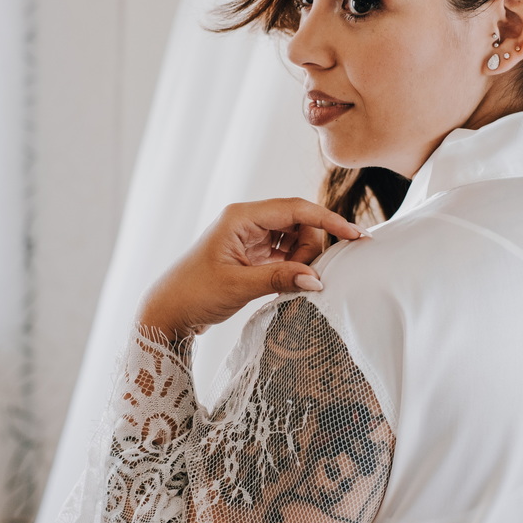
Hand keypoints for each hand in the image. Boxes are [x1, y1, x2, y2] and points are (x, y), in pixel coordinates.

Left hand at [137, 198, 368, 340]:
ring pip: (293, 237)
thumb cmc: (193, 293)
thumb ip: (280, 279)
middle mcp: (246, 221)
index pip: (296, 209)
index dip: (329, 220)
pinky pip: (283, 252)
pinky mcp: (250, 253)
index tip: (355, 235)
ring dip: (302, 258)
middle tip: (306, 277)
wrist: (166, 313)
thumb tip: (317, 279)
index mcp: (241, 217)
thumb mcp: (238, 286)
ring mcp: (248, 237)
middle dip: (311, 247)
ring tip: (293, 282)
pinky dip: (292, 266)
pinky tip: (290, 283)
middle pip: (299, 222)